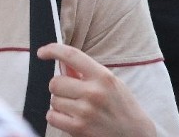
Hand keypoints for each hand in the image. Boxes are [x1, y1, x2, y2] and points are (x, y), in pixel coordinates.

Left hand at [37, 43, 155, 136]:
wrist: (136, 135)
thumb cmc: (122, 106)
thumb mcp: (111, 83)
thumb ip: (88, 73)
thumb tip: (62, 65)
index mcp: (103, 76)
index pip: (71, 55)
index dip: (52, 50)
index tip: (42, 52)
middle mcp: (94, 92)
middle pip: (55, 82)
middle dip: (59, 87)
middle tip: (71, 93)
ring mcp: (86, 112)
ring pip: (53, 100)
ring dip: (60, 103)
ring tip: (76, 107)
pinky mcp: (79, 129)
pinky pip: (52, 116)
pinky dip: (56, 117)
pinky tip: (69, 117)